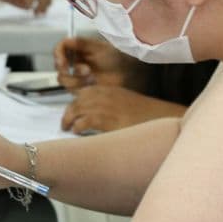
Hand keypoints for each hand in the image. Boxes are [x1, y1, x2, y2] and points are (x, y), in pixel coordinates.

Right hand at [53, 36, 129, 88]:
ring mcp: (76, 75)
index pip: (60, 48)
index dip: (58, 54)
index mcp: (78, 49)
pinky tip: (93, 85)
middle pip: (58, 65)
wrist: (128, 74)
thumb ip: (82, 43)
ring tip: (92, 78)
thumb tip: (67, 40)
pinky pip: (72, 89)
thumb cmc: (116, 58)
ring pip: (64, 79)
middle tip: (84, 71)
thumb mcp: (99, 47)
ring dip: (77, 80)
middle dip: (67, 70)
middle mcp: (75, 61)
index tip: (62, 61)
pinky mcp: (80, 88)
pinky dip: (81, 87)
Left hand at [60, 85, 186, 133]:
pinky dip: (78, 126)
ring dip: (69, 120)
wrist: (158, 117)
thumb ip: (107, 102)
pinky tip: (77, 132)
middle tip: (65, 124)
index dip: (74, 104)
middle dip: (68, 113)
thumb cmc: (142, 113)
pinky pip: (84, 121)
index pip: (82, 93)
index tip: (71, 113)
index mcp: (107, 89)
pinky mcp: (106, 119)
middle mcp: (103, 95)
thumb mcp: (122, 101)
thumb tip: (91, 113)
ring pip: (77, 110)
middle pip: (76, 102)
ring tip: (68, 129)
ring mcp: (104, 106)